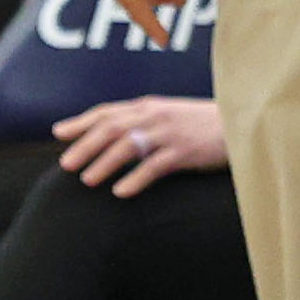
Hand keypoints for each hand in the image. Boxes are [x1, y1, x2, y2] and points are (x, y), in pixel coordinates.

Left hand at [55, 97, 226, 196]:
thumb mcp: (169, 116)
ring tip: (87, 179)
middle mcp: (155, 116)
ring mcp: (170, 133)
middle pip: (112, 127)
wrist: (242, 123)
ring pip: (129, 145)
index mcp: (148, 106)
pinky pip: (155, 165)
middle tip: (65, 164)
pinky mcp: (185, 151)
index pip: (108, 112)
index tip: (58, 133)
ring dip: (105, 162)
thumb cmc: (202, 125)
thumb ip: (141, 122)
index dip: (81, 122)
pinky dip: (136, 179)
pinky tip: (120, 192)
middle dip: (85, 145)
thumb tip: (111, 134)